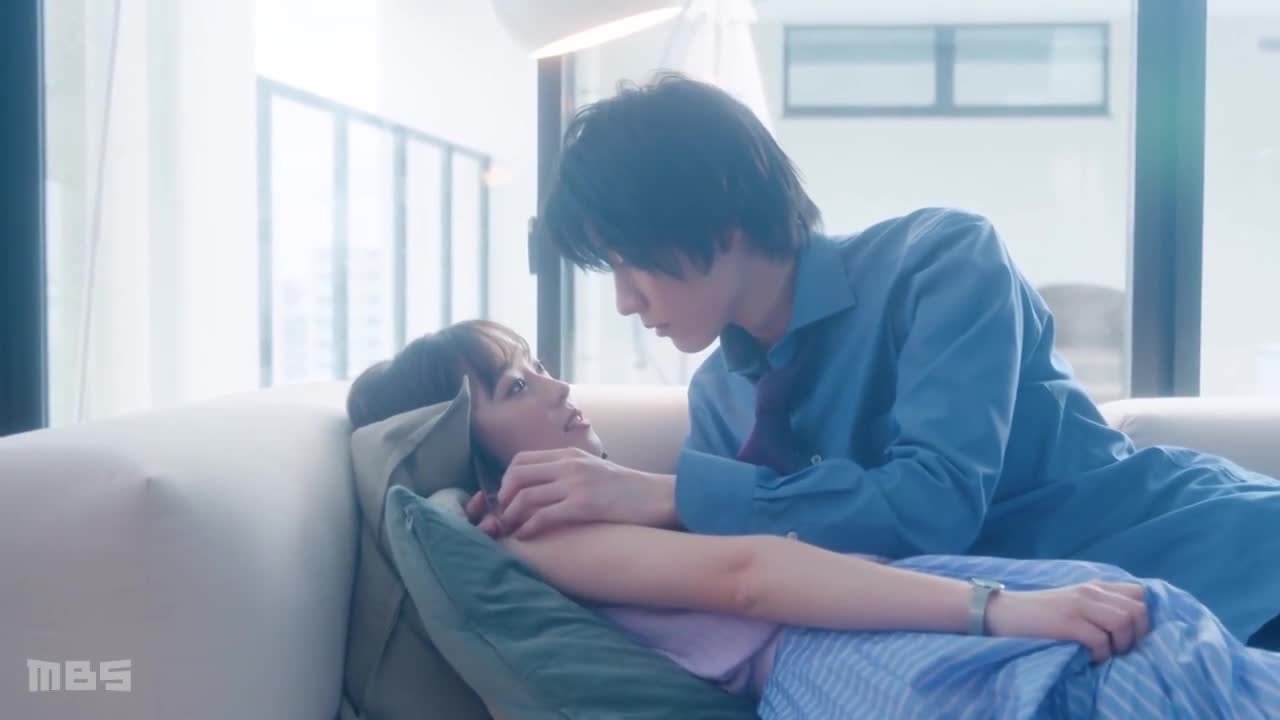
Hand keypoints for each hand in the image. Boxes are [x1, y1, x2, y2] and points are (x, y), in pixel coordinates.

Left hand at [465, 447, 676, 538]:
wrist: (657, 497)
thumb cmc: (626, 489)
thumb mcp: (593, 470)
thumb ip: (568, 472)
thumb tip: (542, 486)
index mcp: (569, 454)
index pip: (521, 459)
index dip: (506, 479)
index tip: (505, 497)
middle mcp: (569, 464)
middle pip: (517, 475)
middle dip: (503, 497)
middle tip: (501, 515)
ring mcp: (575, 483)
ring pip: (526, 496)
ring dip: (511, 515)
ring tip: (509, 529)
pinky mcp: (583, 505)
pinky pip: (544, 515)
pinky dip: (528, 527)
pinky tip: (526, 535)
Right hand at [986, 582, 1150, 662]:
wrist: (1002, 612)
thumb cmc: (1038, 614)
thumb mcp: (1072, 602)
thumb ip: (1098, 606)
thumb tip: (1130, 625)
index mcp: (1094, 586)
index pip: (1139, 593)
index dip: (1143, 617)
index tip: (1131, 635)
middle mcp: (1091, 591)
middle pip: (1138, 609)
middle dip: (1137, 635)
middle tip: (1120, 650)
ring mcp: (1079, 605)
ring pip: (1124, 622)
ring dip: (1121, 645)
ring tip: (1105, 654)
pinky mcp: (1067, 622)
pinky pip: (1100, 640)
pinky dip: (1100, 655)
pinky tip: (1087, 658)